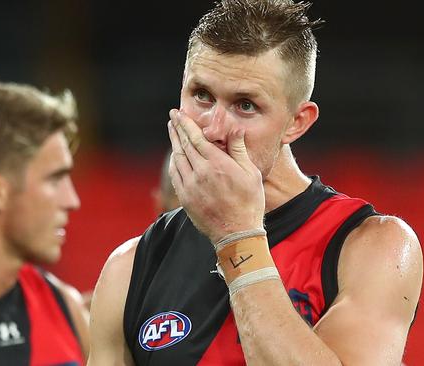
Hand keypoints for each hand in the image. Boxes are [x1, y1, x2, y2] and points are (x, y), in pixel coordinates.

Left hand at [167, 109, 265, 242]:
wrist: (237, 233)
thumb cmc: (249, 202)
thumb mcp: (250, 173)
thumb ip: (239, 149)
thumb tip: (234, 128)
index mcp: (217, 164)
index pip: (195, 137)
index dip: (185, 123)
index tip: (178, 113)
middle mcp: (200, 173)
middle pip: (183, 145)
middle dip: (177, 129)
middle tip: (173, 117)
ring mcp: (190, 186)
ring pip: (177, 159)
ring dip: (174, 143)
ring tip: (173, 132)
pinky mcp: (185, 198)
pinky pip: (175, 175)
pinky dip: (174, 162)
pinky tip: (175, 156)